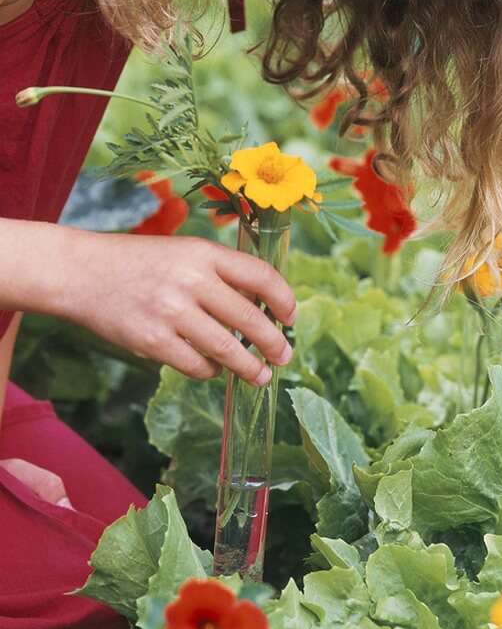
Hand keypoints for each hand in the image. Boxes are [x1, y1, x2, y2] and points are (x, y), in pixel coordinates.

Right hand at [52, 231, 295, 383]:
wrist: (83, 273)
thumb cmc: (141, 264)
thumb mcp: (184, 253)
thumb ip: (221, 275)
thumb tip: (264, 308)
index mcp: (204, 253)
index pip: (261, 276)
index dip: (284, 300)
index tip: (291, 318)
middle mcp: (191, 280)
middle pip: (250, 318)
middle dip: (274, 343)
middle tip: (284, 357)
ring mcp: (172, 312)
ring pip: (228, 349)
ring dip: (249, 367)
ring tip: (260, 376)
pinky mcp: (152, 341)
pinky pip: (197, 365)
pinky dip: (210, 371)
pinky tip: (213, 369)